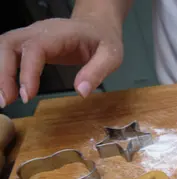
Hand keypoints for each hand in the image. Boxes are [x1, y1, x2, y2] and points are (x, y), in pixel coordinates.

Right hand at [0, 17, 123, 106]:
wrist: (97, 25)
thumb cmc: (104, 40)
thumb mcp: (111, 56)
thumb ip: (98, 72)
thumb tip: (81, 92)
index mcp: (60, 33)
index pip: (35, 48)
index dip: (27, 71)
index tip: (28, 96)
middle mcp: (39, 31)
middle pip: (8, 44)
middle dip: (3, 73)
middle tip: (6, 101)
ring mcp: (32, 36)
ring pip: (4, 48)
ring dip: (0, 73)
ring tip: (5, 100)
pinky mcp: (29, 45)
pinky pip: (9, 54)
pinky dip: (4, 71)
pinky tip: (8, 91)